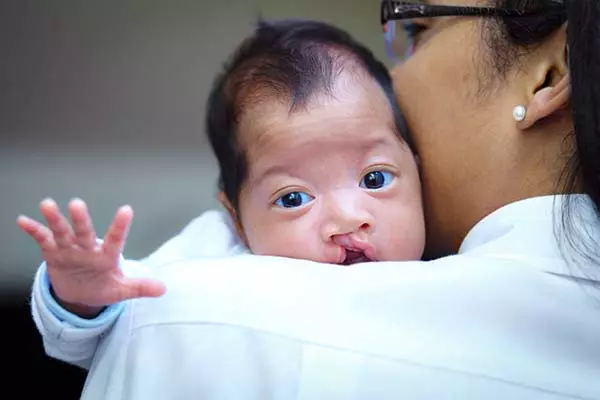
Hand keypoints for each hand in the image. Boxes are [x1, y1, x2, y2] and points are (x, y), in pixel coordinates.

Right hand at [17, 198, 165, 316]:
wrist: (80, 293)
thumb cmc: (103, 286)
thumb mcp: (121, 290)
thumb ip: (140, 287)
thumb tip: (164, 289)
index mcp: (106, 256)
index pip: (115, 239)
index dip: (120, 226)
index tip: (126, 210)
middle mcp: (88, 248)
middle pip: (84, 232)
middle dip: (81, 219)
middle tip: (77, 204)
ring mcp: (70, 249)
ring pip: (62, 232)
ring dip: (55, 220)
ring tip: (47, 204)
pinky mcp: (53, 253)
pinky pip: (43, 240)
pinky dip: (34, 231)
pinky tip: (23, 221)